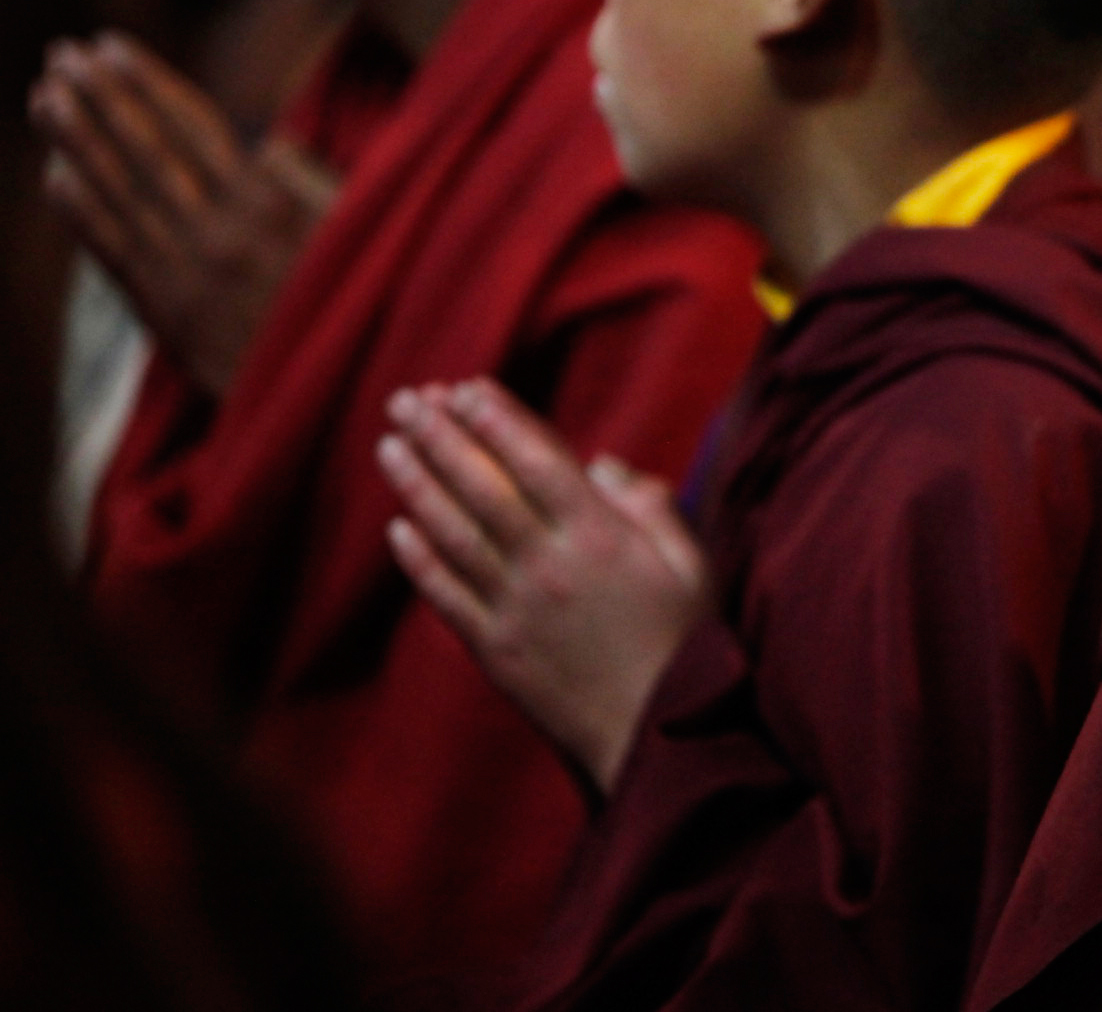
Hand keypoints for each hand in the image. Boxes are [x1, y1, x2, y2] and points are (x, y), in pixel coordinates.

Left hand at [28, 32, 335, 394]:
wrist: (340, 396)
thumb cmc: (363, 301)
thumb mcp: (359, 231)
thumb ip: (311, 183)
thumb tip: (264, 143)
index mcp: (268, 206)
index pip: (192, 128)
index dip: (147, 84)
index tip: (113, 46)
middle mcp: (216, 235)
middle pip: (144, 152)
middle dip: (101, 99)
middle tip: (63, 55)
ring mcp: (184, 275)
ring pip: (117, 195)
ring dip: (75, 142)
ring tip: (45, 96)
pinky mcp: (166, 313)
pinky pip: (112, 253)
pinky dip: (80, 213)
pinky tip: (54, 176)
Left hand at [378, 378, 710, 792]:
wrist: (658, 736)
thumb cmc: (686, 643)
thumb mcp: (692, 564)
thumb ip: (650, 507)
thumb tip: (604, 467)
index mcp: (601, 538)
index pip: (537, 462)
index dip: (498, 420)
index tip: (466, 386)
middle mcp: (549, 566)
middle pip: (483, 489)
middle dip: (442, 438)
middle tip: (407, 399)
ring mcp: (515, 610)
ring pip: (454, 536)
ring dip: (417, 486)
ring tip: (389, 446)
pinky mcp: (496, 651)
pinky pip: (447, 597)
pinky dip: (419, 560)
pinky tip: (398, 529)